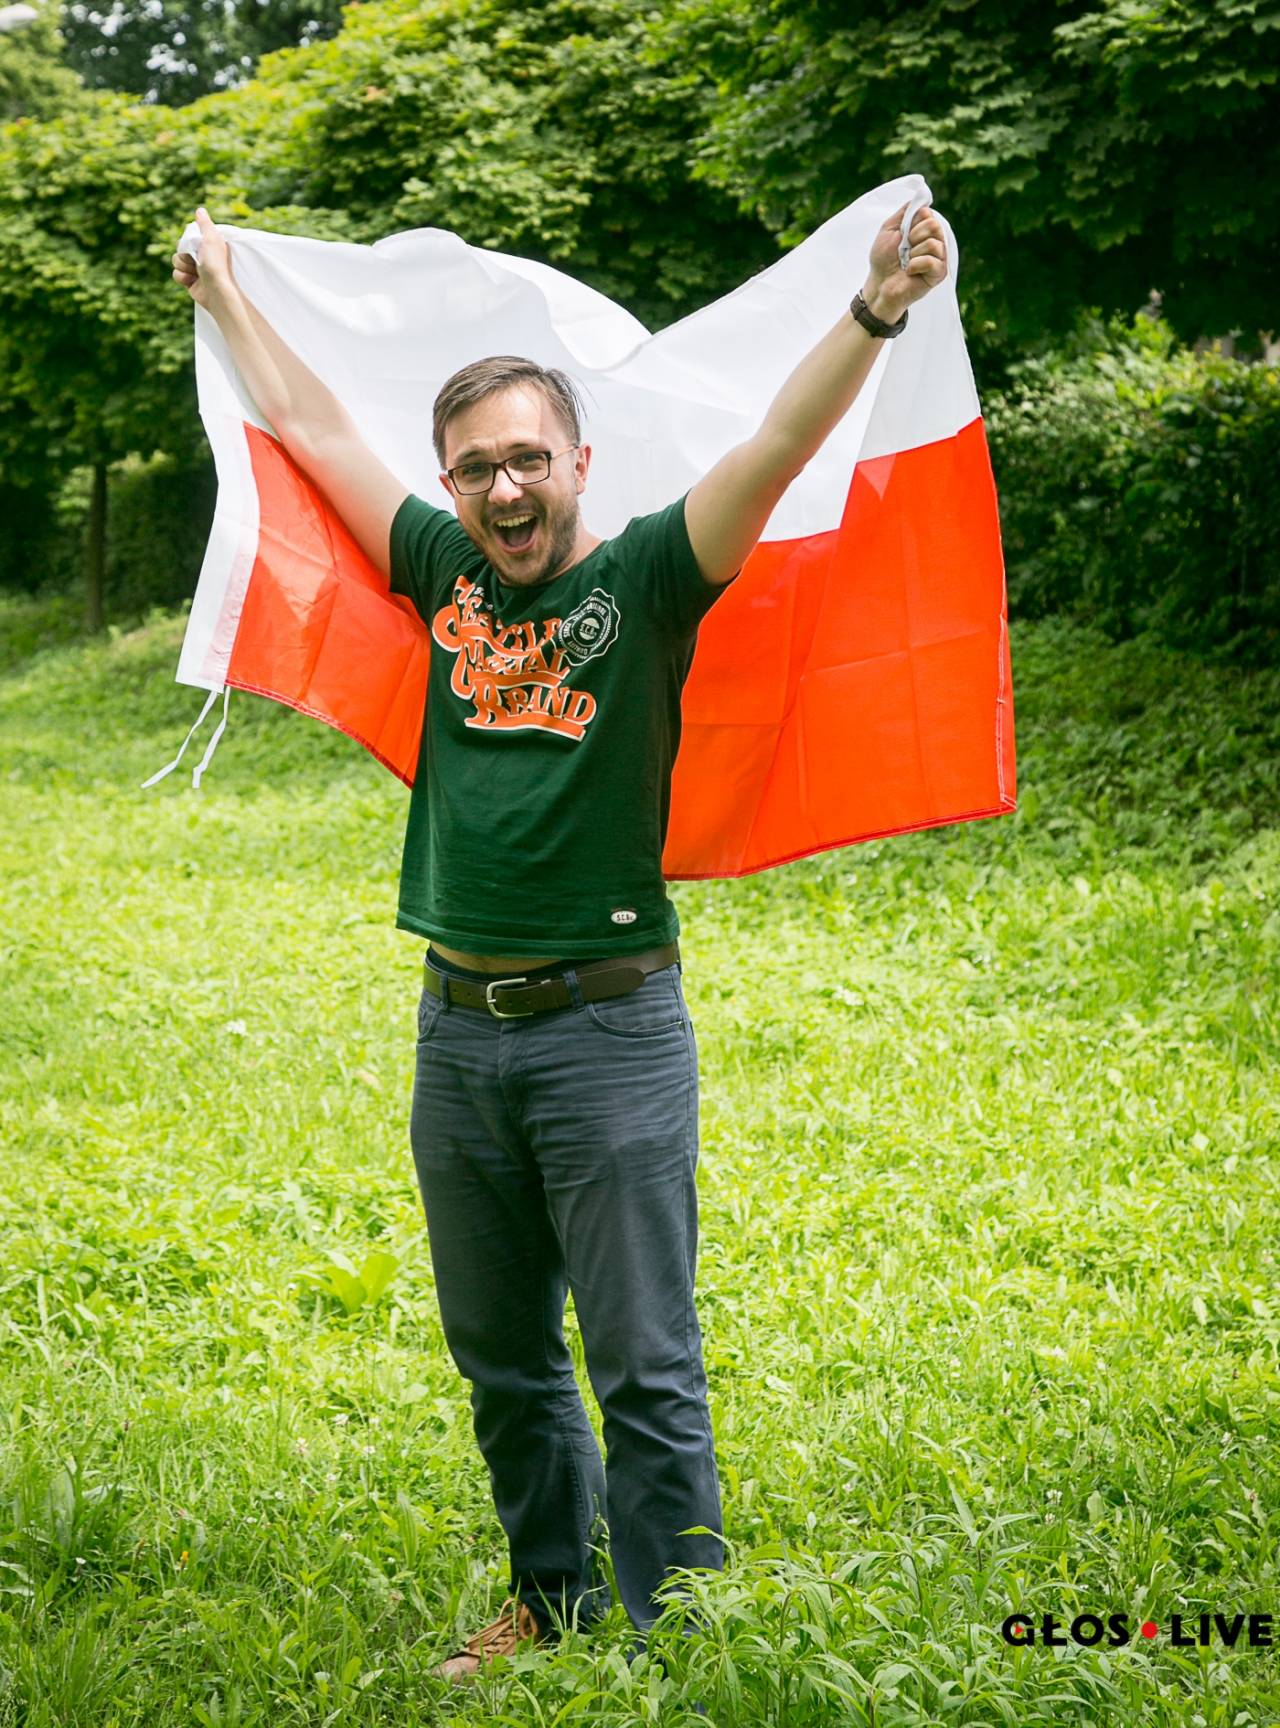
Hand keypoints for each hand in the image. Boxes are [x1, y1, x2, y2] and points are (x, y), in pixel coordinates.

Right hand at [171, 206, 233, 308]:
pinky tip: (193, 281)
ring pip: (176, 260)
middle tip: (196, 260)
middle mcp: (202, 256)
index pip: (189, 236)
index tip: (195, 245)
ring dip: (183, 266)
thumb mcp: (211, 238)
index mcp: (208, 244)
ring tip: (196, 272)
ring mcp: (196, 269)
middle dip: (184, 254)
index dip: (188, 241)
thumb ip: (205, 224)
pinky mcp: (190, 282)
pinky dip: (182, 277)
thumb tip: (200, 210)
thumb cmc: (216, 264)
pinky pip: (176, 274)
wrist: (216, 291)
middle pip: (180, 248)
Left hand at [861, 201, 947, 324]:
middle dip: (913, 237)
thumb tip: (921, 196)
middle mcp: (935, 241)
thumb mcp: (889, 229)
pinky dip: (917, 264)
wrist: (879, 285)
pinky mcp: (939, 273)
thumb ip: (904, 212)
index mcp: (924, 230)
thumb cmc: (882, 260)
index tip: (902, 236)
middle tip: (904, 250)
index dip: (911, 223)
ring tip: (907, 262)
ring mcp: (939, 257)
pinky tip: (910, 271)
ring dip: (914, 253)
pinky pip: (933, 260)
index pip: (927, 213)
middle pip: (934, 225)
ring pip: (934, 242)